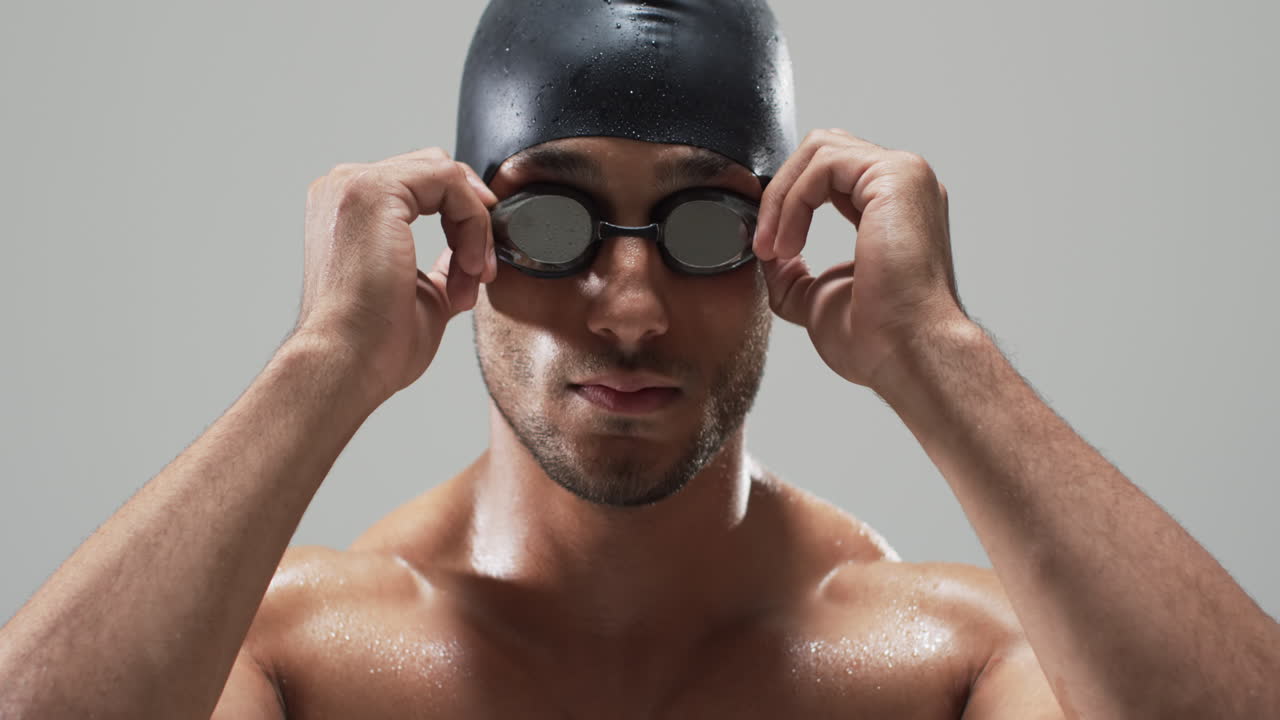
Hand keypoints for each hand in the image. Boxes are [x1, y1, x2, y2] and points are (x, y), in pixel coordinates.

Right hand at [292, 147, 498, 405]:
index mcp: (349, 209)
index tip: (478, 269)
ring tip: (473, 278)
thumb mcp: (422, 291)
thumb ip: (444, 263)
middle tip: (481, 271)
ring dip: (474, 227)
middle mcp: (344, 189)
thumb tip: (471, 257)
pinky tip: (470, 265)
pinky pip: (449, 180)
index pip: (422, 186)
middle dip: (471, 220)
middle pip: (434, 172)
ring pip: (446, 175)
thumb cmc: (375, 342)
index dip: (463, 221)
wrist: (347, 364)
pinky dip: (473, 222)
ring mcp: (355, 184)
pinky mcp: (375, 190)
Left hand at [753, 129, 968, 390]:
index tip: (766, 248)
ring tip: (775, 248)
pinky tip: (789, 243)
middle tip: (763, 242)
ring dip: (782, 198)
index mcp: (892, 208)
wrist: (906, 353)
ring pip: (819, 150)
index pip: (829, 174)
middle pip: (823, 150)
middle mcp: (903, 185)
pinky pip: (823, 164)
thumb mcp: (816, 298)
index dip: (788, 202)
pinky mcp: (895, 176)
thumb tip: (767, 255)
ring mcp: (905, 175)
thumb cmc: (879, 338)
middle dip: (781, 192)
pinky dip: (793, 201)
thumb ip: (791, 272)